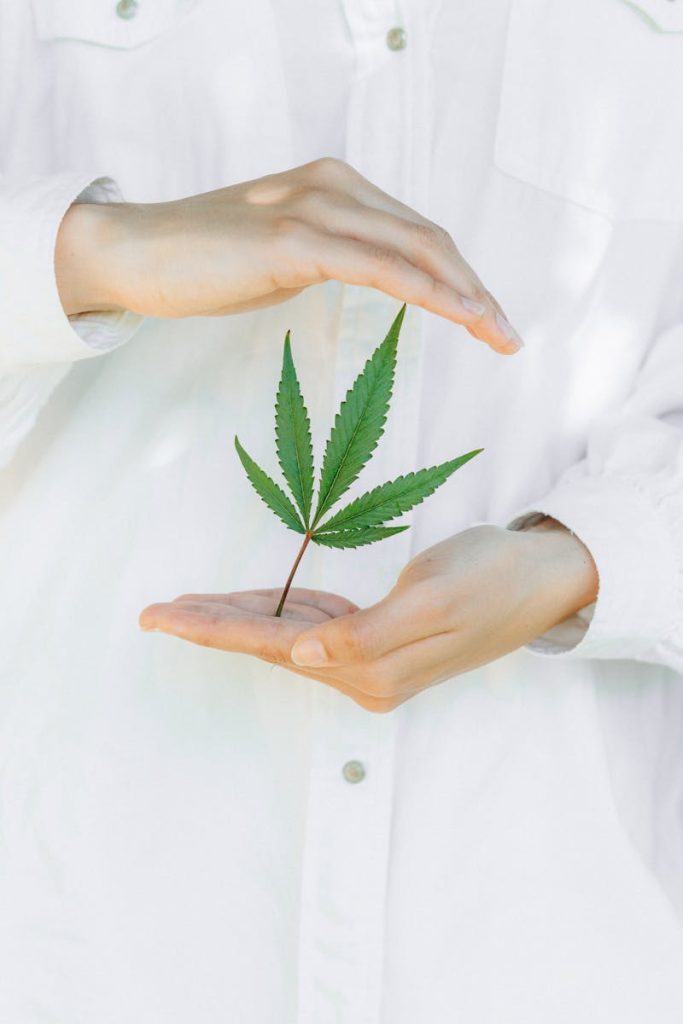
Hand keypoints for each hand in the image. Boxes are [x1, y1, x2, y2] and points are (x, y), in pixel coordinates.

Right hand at [56, 158, 521, 353]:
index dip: (458, 275)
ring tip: (497, 336)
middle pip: (429, 238)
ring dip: (466, 296)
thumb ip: (330, 255)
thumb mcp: (282, 254)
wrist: (133, 253)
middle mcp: (334, 186)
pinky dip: (427, 293)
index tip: (485, 319)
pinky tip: (459, 318)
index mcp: (334, 186)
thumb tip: (370, 277)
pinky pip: (379, 268)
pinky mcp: (293, 241)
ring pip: (415, 249)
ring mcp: (313, 208)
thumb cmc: (203, 262)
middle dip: (476, 288)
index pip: (415, 232)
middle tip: (507, 336)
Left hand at [138, 522, 597, 711]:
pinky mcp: (380, 630)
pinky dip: (277, 608)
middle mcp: (366, 671)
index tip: (161, 620)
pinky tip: (248, 603)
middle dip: (212, 626)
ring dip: (237, 617)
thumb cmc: (494, 581)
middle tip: (154, 613)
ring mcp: (372, 654)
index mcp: (373, 670)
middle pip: (270, 644)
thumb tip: (302, 655)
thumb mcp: (434, 602)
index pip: (275, 648)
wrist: (542, 576)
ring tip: (184, 606)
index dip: (213, 631)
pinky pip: (314, 620)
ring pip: (286, 632)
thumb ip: (367, 635)